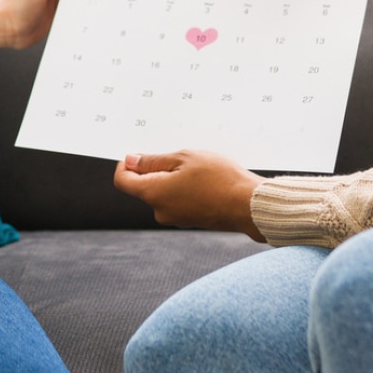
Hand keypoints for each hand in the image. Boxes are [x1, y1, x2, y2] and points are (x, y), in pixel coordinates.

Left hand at [113, 149, 266, 240]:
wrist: (249, 205)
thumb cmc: (219, 179)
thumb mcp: (183, 158)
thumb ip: (153, 160)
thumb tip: (130, 161)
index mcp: (153, 194)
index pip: (123, 181)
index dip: (126, 164)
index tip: (139, 153)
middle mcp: (160, 210)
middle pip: (144, 185)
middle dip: (156, 168)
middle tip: (179, 154)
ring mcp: (176, 218)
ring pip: (164, 191)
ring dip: (174, 177)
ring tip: (198, 166)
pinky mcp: (190, 220)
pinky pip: (179, 199)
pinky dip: (185, 187)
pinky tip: (205, 179)